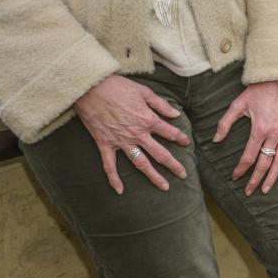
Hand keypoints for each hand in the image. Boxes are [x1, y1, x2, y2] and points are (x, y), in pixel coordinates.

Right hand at [73, 74, 190, 193]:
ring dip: (153, 176)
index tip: (187, 143)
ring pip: (140, 163)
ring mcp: (120, 141)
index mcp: (147, 119)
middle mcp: (137, 134)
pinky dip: (114, 179)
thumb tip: (176, 114)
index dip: (180, 138)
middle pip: (159, 153)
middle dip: (173, 165)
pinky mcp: (105, 144)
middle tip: (183, 175)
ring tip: (164, 187)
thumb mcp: (144, 91)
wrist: (90, 89)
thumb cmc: (118, 87)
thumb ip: (160, 104)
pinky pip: (110, 165)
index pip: (169, 132)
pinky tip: (120, 191)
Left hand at [213, 80, 277, 195]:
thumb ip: (225, 123)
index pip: (249, 156)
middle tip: (250, 191)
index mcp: (259, 129)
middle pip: (265, 162)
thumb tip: (216, 140)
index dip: (241, 169)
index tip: (236, 177)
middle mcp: (275, 133)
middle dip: (256, 179)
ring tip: (267, 188)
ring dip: (275, 176)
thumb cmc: (258, 89)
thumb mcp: (238, 104)